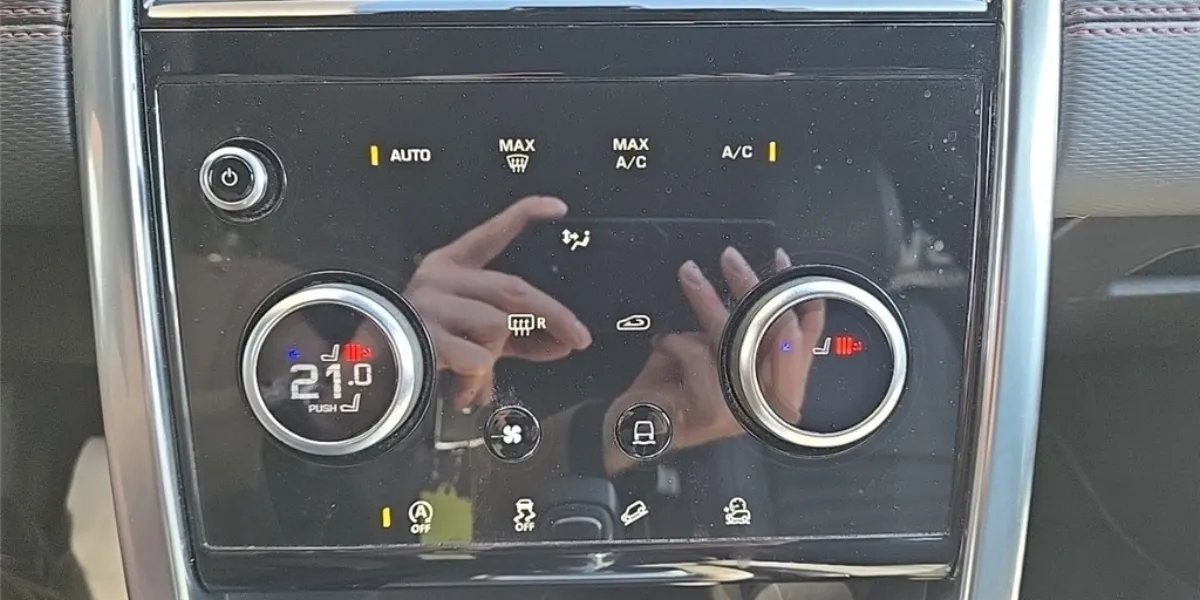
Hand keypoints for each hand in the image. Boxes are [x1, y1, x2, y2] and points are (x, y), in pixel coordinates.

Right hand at [405, 196, 592, 408]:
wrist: (368, 372)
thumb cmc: (422, 344)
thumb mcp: (469, 332)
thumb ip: (515, 335)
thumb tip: (560, 343)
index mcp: (449, 267)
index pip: (491, 233)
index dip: (525, 215)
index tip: (556, 208)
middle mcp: (439, 279)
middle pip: (513, 288)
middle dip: (554, 315)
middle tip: (578, 338)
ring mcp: (431, 306)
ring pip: (497, 325)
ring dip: (497, 357)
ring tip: (476, 376)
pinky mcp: (425, 336)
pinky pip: (478, 358)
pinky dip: (478, 380)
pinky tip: (463, 389)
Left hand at [602, 247, 824, 474]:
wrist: (634, 429)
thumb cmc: (673, 390)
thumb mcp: (713, 354)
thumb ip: (739, 333)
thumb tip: (748, 285)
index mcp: (776, 389)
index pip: (805, 339)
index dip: (799, 297)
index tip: (782, 263)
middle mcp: (768, 404)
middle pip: (776, 332)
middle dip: (753, 287)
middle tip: (731, 258)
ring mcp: (744, 410)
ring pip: (735, 339)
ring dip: (709, 300)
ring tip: (690, 274)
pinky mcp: (714, 410)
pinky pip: (700, 356)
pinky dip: (677, 341)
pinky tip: (663, 342)